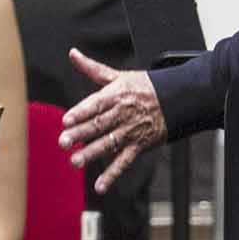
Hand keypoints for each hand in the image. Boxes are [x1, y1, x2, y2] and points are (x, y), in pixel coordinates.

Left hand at [61, 49, 166, 188]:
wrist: (175, 100)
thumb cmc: (143, 87)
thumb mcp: (118, 76)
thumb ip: (92, 68)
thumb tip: (73, 54)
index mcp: (116, 95)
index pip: (96, 104)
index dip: (81, 112)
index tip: (66, 120)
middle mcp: (123, 114)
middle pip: (99, 125)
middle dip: (80, 134)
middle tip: (63, 142)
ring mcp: (131, 131)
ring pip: (109, 143)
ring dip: (92, 153)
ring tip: (75, 161)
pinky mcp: (139, 146)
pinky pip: (124, 161)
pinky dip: (112, 175)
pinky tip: (100, 186)